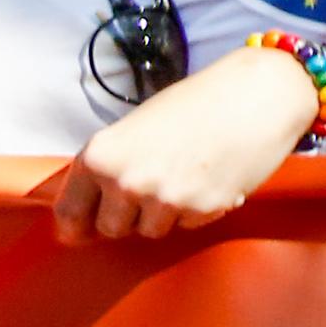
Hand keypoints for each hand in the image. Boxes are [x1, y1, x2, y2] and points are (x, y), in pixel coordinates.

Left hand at [52, 48, 325, 241]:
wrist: (256, 95)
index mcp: (100, 157)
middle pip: (112, 228)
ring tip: (186, 176)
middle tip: (152, 187)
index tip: (80, 232)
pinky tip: (210, 177)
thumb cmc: (196, 104)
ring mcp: (165, 198)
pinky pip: (188, 224)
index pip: (69, 213)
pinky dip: (196, 208)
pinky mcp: (202, 209)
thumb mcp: (135, 129)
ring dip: (164, 213)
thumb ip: (107, 167)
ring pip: (152, 230)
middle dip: (128, 215)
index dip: (75, 225)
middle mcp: (127, 181)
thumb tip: (80, 210)